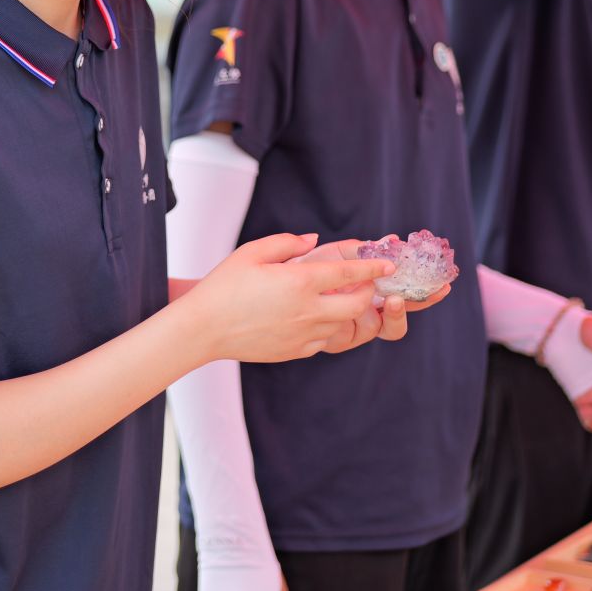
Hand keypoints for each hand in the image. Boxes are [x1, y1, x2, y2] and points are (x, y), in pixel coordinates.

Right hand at [184, 233, 392, 365]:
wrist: (204, 329)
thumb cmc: (224, 286)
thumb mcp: (252, 252)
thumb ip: (287, 243)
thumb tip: (313, 240)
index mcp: (300, 282)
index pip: (348, 272)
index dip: (372, 267)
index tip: (387, 264)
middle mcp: (308, 310)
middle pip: (357, 304)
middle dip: (367, 292)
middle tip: (363, 282)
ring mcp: (304, 334)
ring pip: (343, 323)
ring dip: (348, 309)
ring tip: (339, 297)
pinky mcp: (296, 350)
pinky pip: (324, 338)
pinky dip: (328, 326)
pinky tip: (314, 315)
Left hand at [298, 237, 451, 345]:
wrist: (273, 285)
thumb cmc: (304, 267)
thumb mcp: (336, 253)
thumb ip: (364, 250)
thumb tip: (392, 240)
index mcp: (372, 293)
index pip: (407, 294)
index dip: (427, 292)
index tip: (443, 283)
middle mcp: (367, 313)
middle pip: (400, 319)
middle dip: (416, 307)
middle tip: (425, 292)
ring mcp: (352, 327)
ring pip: (383, 329)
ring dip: (393, 314)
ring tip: (393, 299)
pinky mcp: (335, 339)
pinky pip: (353, 335)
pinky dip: (358, 323)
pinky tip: (363, 308)